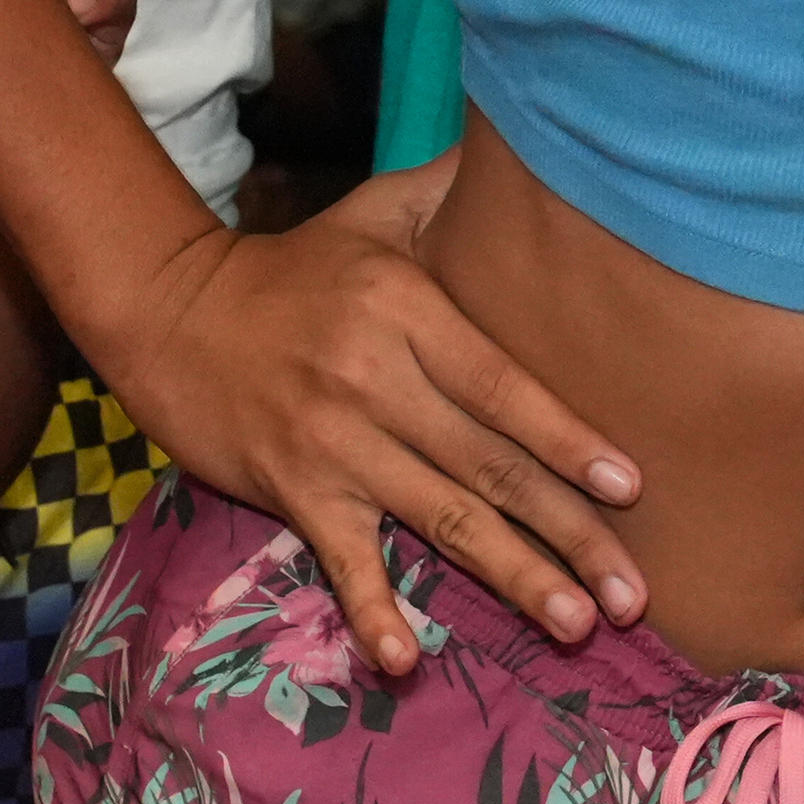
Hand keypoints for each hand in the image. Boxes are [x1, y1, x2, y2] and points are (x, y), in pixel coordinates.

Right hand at [107, 170, 648, 673]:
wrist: (168, 309)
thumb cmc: (292, 268)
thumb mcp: (370, 215)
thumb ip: (449, 190)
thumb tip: (519, 142)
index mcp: (409, 313)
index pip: (504, 386)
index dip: (569, 439)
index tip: (630, 488)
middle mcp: (377, 381)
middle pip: (489, 467)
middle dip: (569, 534)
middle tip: (635, 595)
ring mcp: (333, 443)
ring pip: (440, 518)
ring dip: (512, 576)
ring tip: (576, 624)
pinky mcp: (291, 490)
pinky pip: (343, 559)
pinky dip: (372, 610)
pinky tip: (407, 660)